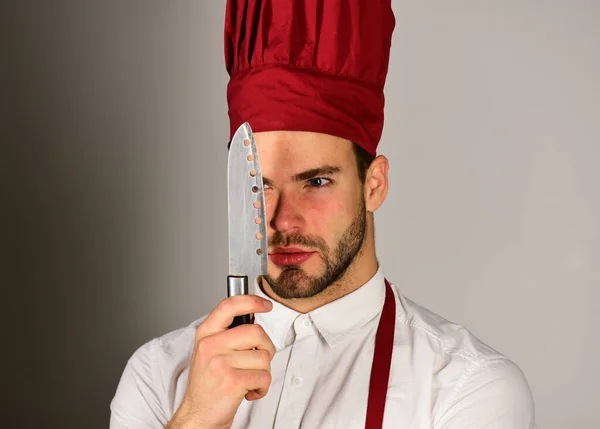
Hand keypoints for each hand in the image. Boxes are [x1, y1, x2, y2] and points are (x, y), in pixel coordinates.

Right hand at [167, 295, 274, 428]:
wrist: (198, 416)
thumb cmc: (208, 383)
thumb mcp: (209, 350)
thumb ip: (228, 332)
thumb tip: (253, 313)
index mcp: (206, 333)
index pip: (229, 306)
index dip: (252, 301)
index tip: (266, 305)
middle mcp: (210, 345)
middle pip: (256, 332)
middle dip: (266, 347)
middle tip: (258, 359)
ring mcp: (220, 363)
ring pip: (264, 357)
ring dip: (263, 372)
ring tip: (248, 379)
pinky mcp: (232, 381)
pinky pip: (264, 377)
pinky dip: (262, 387)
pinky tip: (249, 391)